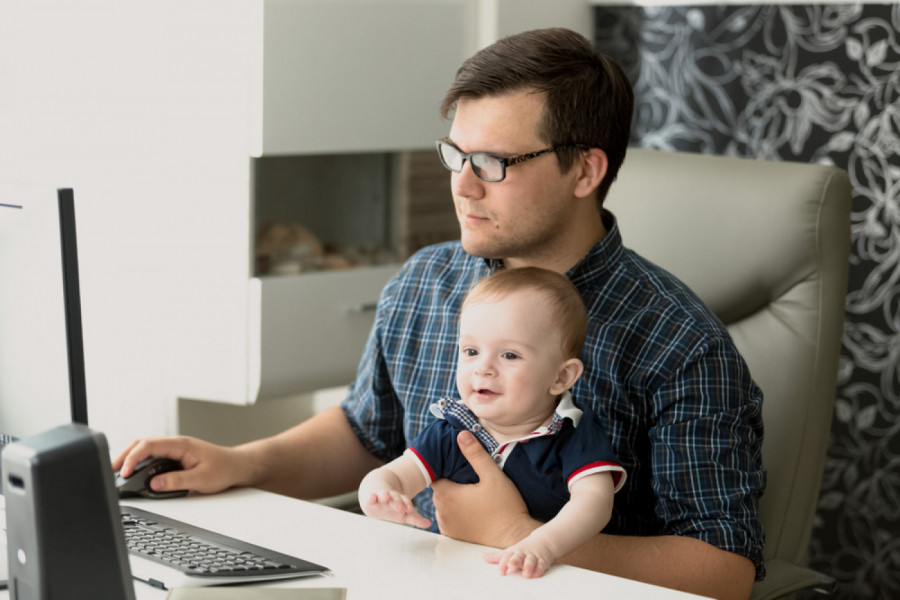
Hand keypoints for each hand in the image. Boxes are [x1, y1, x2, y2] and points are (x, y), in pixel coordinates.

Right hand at [112, 435, 251, 494]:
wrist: (237, 466)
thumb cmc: (224, 469)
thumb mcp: (201, 479)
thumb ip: (176, 481)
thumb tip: (154, 484)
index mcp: (181, 445)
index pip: (149, 445)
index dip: (133, 457)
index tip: (124, 471)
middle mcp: (176, 444)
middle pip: (142, 444)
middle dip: (124, 455)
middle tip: (111, 471)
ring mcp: (175, 450)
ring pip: (146, 449)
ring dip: (131, 458)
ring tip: (118, 472)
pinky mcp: (175, 457)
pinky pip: (153, 456)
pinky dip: (140, 462)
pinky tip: (134, 472)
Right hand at [361, 490, 431, 528]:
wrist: (376, 495)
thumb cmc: (391, 506)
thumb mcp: (403, 513)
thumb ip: (415, 518)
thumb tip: (429, 524)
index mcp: (400, 500)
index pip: (405, 501)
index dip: (407, 504)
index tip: (410, 509)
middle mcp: (391, 497)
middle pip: (395, 498)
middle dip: (398, 503)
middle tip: (400, 508)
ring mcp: (380, 496)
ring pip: (383, 495)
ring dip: (385, 495)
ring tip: (385, 497)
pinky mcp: (371, 497)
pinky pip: (371, 496)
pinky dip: (371, 496)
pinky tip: (372, 497)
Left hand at [431, 430, 536, 547]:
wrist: (514, 537)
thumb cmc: (505, 506)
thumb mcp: (493, 476)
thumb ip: (475, 454)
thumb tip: (462, 435)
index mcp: (447, 495)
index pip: (435, 476)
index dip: (445, 469)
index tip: (458, 467)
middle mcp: (442, 513)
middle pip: (440, 490)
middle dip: (451, 484)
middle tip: (469, 480)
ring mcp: (447, 527)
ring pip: (444, 505)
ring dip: (453, 500)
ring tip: (471, 494)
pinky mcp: (455, 537)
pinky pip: (449, 519)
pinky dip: (456, 513)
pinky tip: (471, 509)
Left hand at [484, 534, 555, 577]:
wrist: (543, 541)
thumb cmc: (523, 550)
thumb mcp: (510, 551)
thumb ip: (496, 556)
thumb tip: (483, 556)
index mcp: (513, 552)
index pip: (506, 557)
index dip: (503, 564)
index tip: (500, 572)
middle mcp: (522, 554)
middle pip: (518, 557)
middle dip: (514, 561)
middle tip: (511, 566)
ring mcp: (533, 556)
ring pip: (530, 561)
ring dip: (528, 566)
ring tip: (525, 573)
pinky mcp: (543, 560)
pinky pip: (541, 564)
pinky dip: (540, 569)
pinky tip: (537, 573)